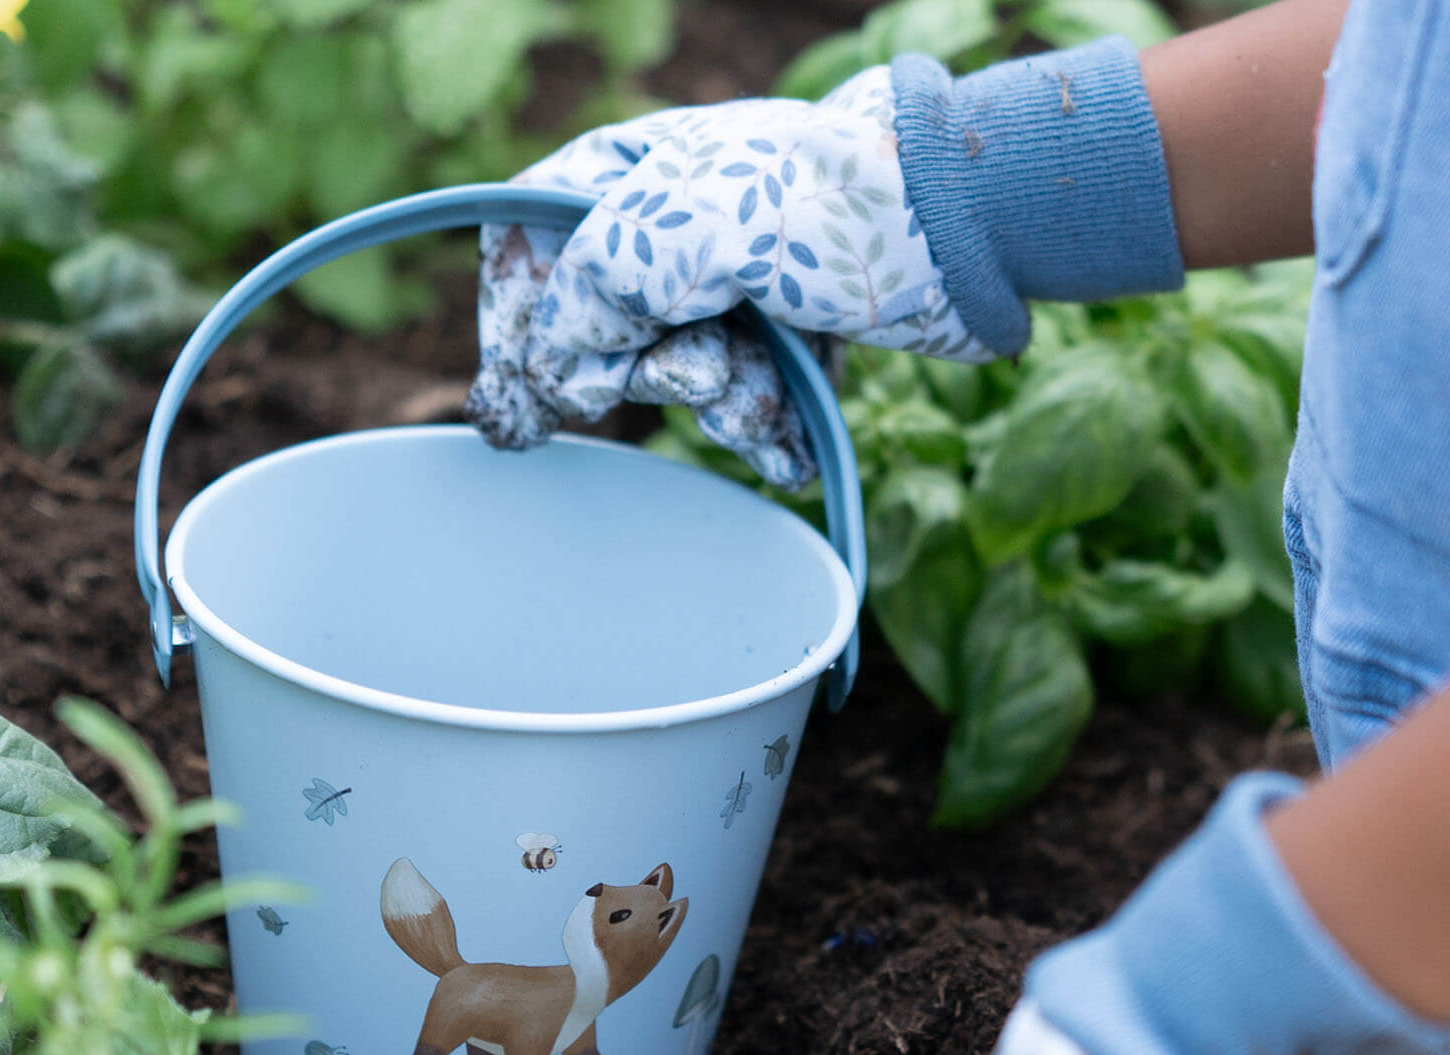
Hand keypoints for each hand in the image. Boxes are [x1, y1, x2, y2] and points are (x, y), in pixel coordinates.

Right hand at [465, 67, 994, 487]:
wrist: (967, 228)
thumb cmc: (828, 206)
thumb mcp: (686, 234)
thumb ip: (595, 295)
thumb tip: (553, 381)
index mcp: (624, 176)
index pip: (520, 244)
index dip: (513, 323)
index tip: (527, 391)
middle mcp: (662, 232)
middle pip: (597, 333)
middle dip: (649, 374)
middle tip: (700, 366)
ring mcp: (719, 286)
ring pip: (672, 380)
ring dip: (718, 402)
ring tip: (760, 389)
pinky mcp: (771, 336)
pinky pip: (733, 402)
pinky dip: (759, 430)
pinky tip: (786, 453)